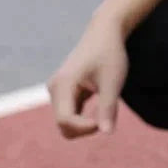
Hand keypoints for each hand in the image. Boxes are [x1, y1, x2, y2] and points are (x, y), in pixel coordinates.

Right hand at [48, 16, 128, 138]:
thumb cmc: (110, 55)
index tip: (106, 121)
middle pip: (64, 126)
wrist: (104, 34)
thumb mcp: (112, 82)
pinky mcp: (65, 93)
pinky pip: (72, 116)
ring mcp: (58, 91)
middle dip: (86, 129)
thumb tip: (106, 133)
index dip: (86, 128)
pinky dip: (87, 118)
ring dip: (87, 124)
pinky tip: (101, 105)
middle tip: (108, 116)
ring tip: (106, 106)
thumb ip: (108, 108)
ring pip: (67, 123)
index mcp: (62, 85)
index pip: (66, 121)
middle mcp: (55, 89)